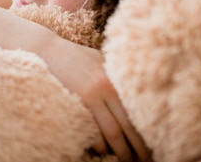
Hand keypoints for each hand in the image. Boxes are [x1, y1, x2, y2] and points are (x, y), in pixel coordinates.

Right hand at [41, 37, 150, 161]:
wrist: (46, 49)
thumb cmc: (74, 55)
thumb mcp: (99, 59)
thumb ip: (113, 74)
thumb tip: (131, 88)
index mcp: (115, 79)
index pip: (136, 110)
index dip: (146, 130)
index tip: (154, 144)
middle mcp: (105, 88)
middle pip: (127, 125)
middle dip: (138, 147)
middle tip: (145, 161)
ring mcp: (89, 97)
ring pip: (111, 132)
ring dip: (120, 150)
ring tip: (127, 160)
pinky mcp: (73, 103)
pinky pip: (90, 131)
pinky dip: (98, 143)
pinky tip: (103, 150)